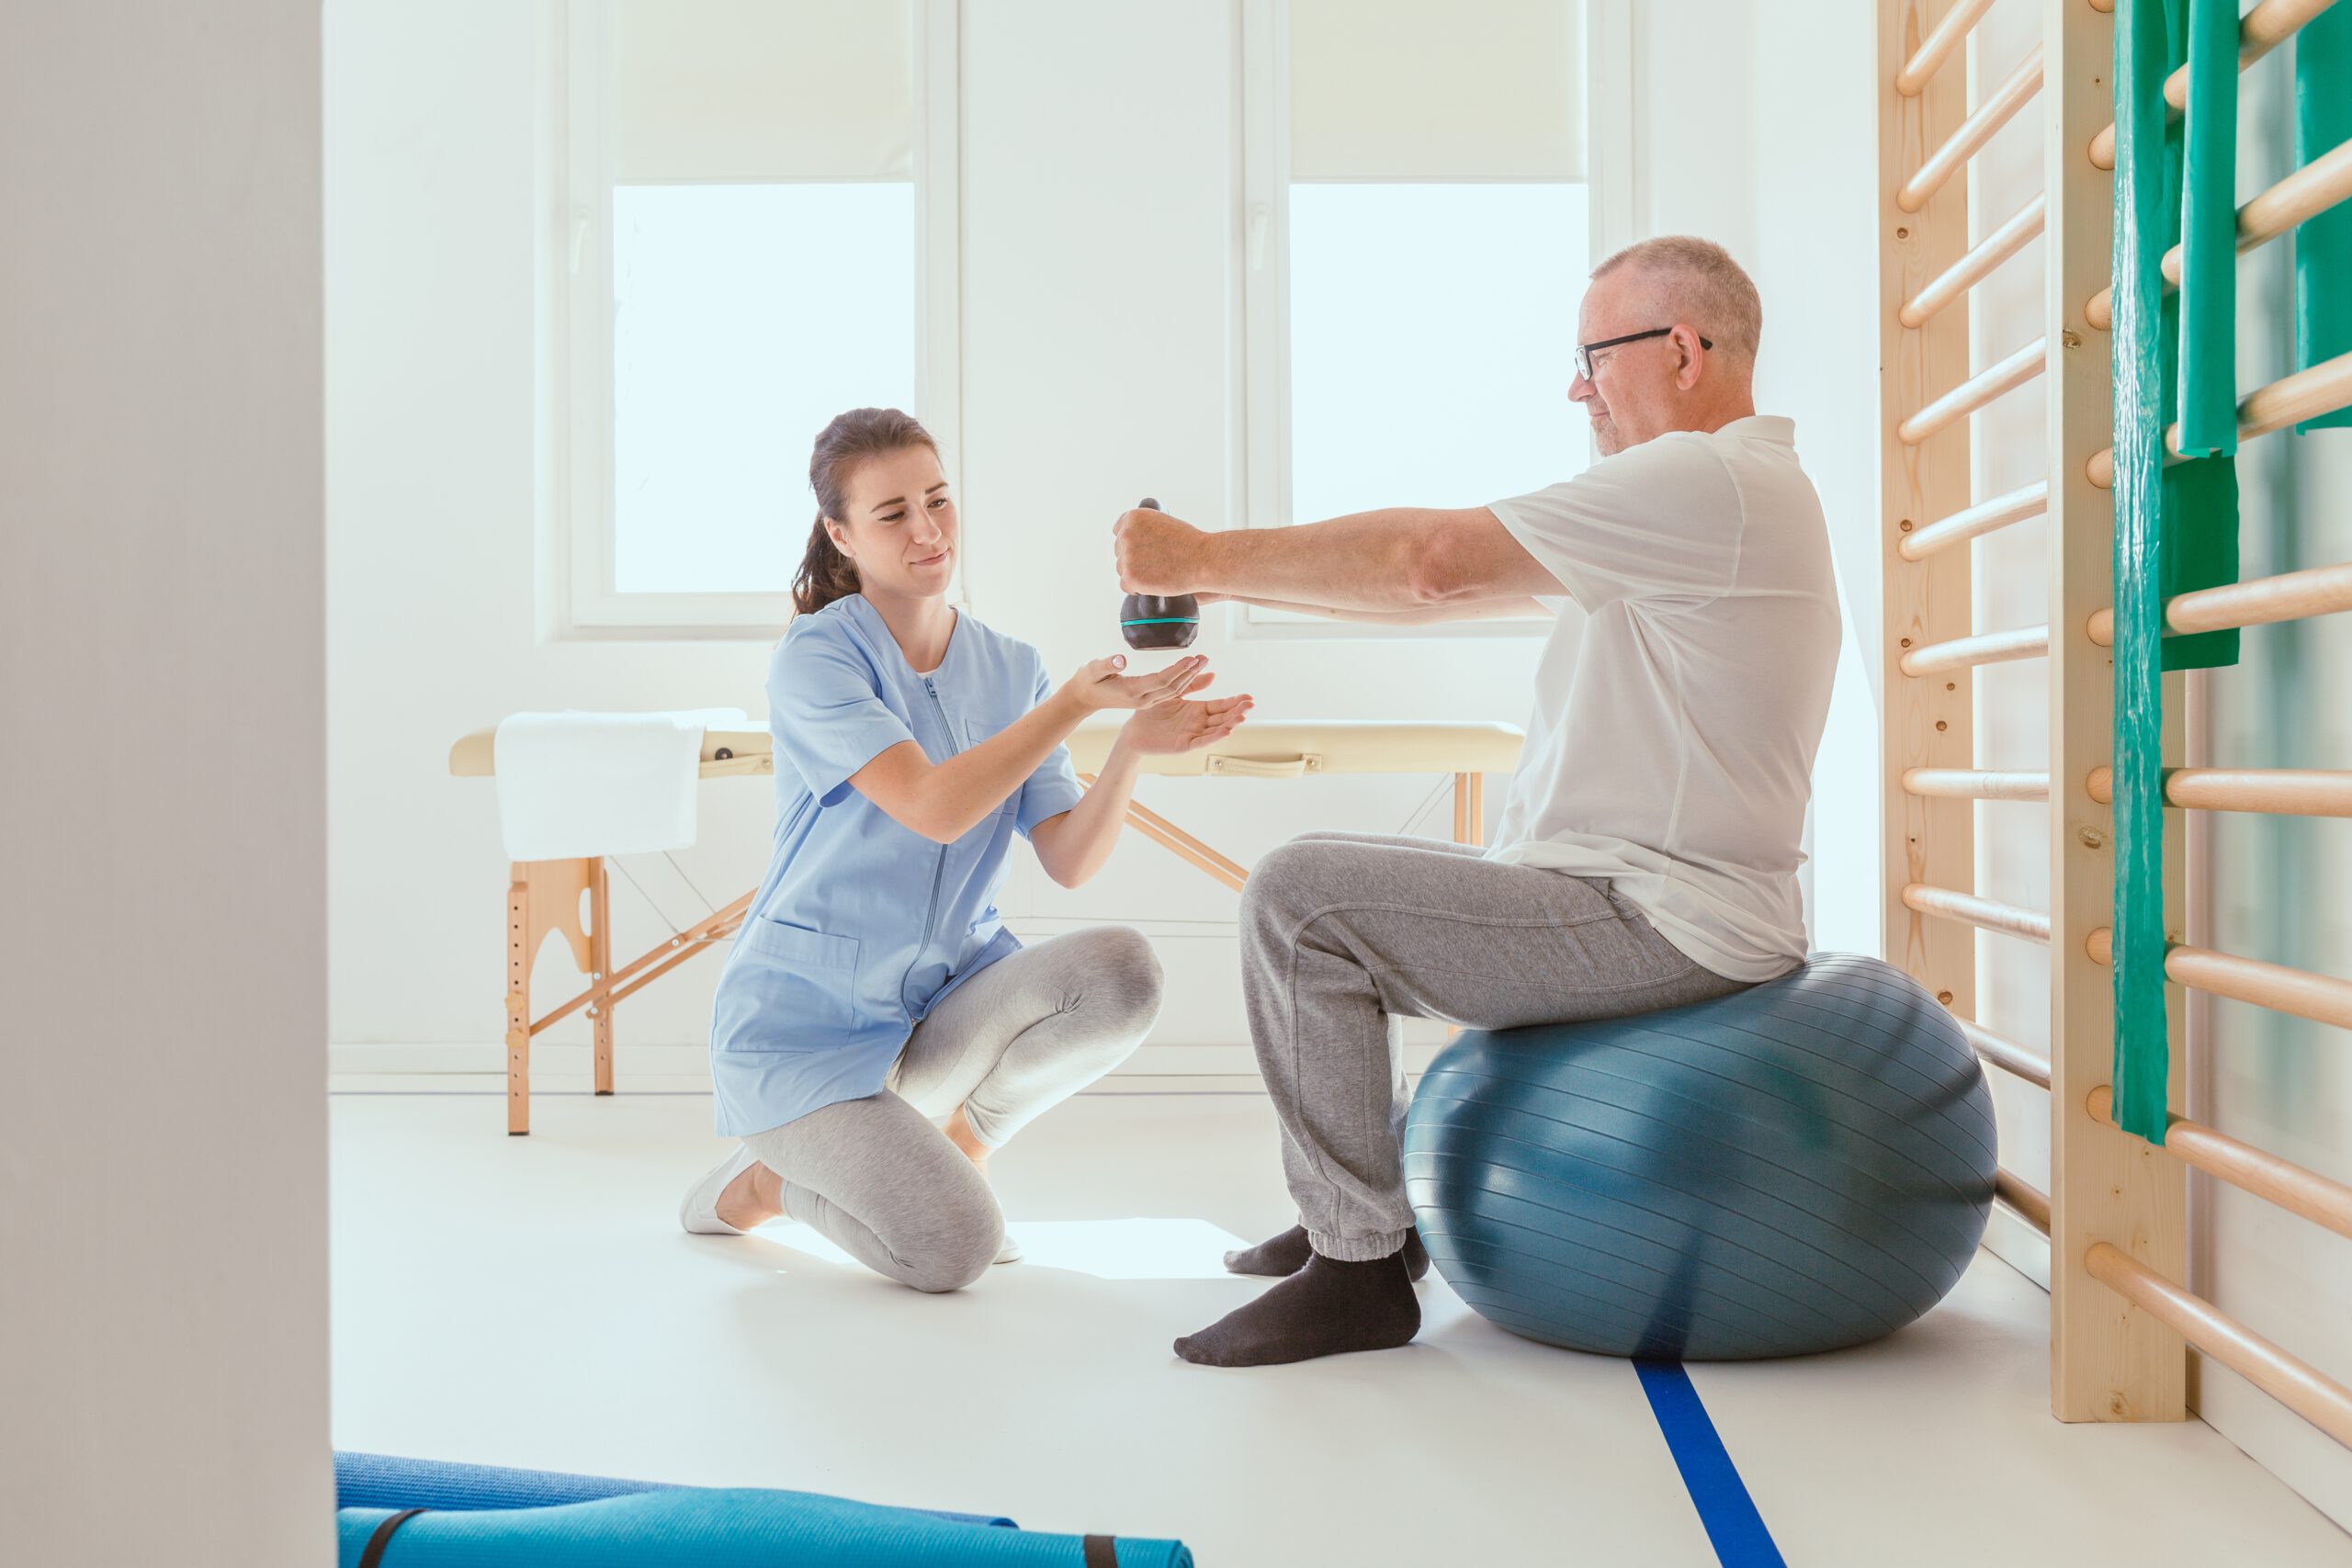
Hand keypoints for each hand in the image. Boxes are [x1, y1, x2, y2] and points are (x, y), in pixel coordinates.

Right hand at [1060, 652, 1212, 713]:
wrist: (1084, 698)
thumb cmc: (1087, 680)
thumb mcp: (1092, 670)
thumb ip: (1106, 664)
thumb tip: (1120, 659)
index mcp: (1131, 691)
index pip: (1160, 680)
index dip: (1178, 670)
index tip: (1193, 659)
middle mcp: (1142, 699)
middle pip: (1172, 687)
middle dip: (1190, 673)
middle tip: (1205, 658)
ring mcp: (1145, 701)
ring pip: (1173, 691)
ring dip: (1190, 677)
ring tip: (1204, 662)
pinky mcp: (1147, 699)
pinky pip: (1169, 692)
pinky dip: (1183, 683)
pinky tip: (1193, 673)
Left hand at [1114, 506, 1209, 595]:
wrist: (1203, 560)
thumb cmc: (1190, 544)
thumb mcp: (1164, 523)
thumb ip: (1144, 530)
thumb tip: (1133, 543)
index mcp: (1134, 517)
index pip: (1119, 531)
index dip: (1132, 542)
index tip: (1143, 549)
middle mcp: (1126, 534)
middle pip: (1120, 552)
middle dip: (1134, 559)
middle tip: (1157, 564)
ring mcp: (1127, 556)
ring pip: (1122, 569)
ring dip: (1137, 574)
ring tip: (1160, 572)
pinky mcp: (1130, 576)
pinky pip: (1125, 585)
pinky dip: (1138, 588)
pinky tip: (1155, 583)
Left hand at [1120, 685, 1254, 757]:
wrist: (1134, 729)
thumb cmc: (1152, 711)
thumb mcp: (1175, 692)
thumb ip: (1192, 684)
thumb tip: (1213, 673)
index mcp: (1198, 710)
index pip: (1221, 705)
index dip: (1234, 701)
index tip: (1249, 696)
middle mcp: (1199, 723)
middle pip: (1223, 716)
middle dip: (1238, 711)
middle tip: (1251, 704)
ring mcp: (1194, 734)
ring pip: (1217, 729)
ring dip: (1231, 723)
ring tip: (1243, 716)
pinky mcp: (1186, 745)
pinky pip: (1203, 740)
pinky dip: (1216, 736)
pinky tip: (1227, 730)